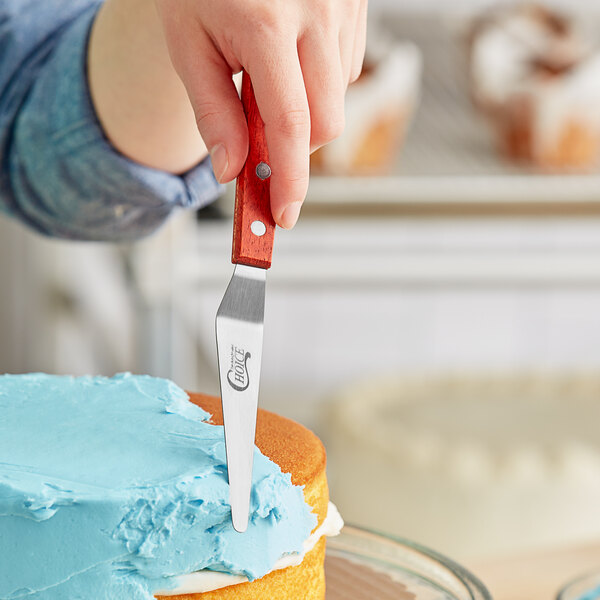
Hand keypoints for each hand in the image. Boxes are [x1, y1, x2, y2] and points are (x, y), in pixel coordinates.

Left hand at [154, 0, 366, 228]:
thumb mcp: (188, 41)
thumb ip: (213, 110)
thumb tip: (233, 170)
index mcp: (265, 22)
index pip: (290, 124)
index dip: (290, 180)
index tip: (283, 215)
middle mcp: (316, 11)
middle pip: (327, 121)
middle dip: (297, 149)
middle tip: (262, 142)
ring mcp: (342, 4)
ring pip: (339, 97)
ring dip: (306, 112)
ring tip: (267, 79)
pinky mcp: (356, 2)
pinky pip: (347, 67)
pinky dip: (319, 84)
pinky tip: (293, 60)